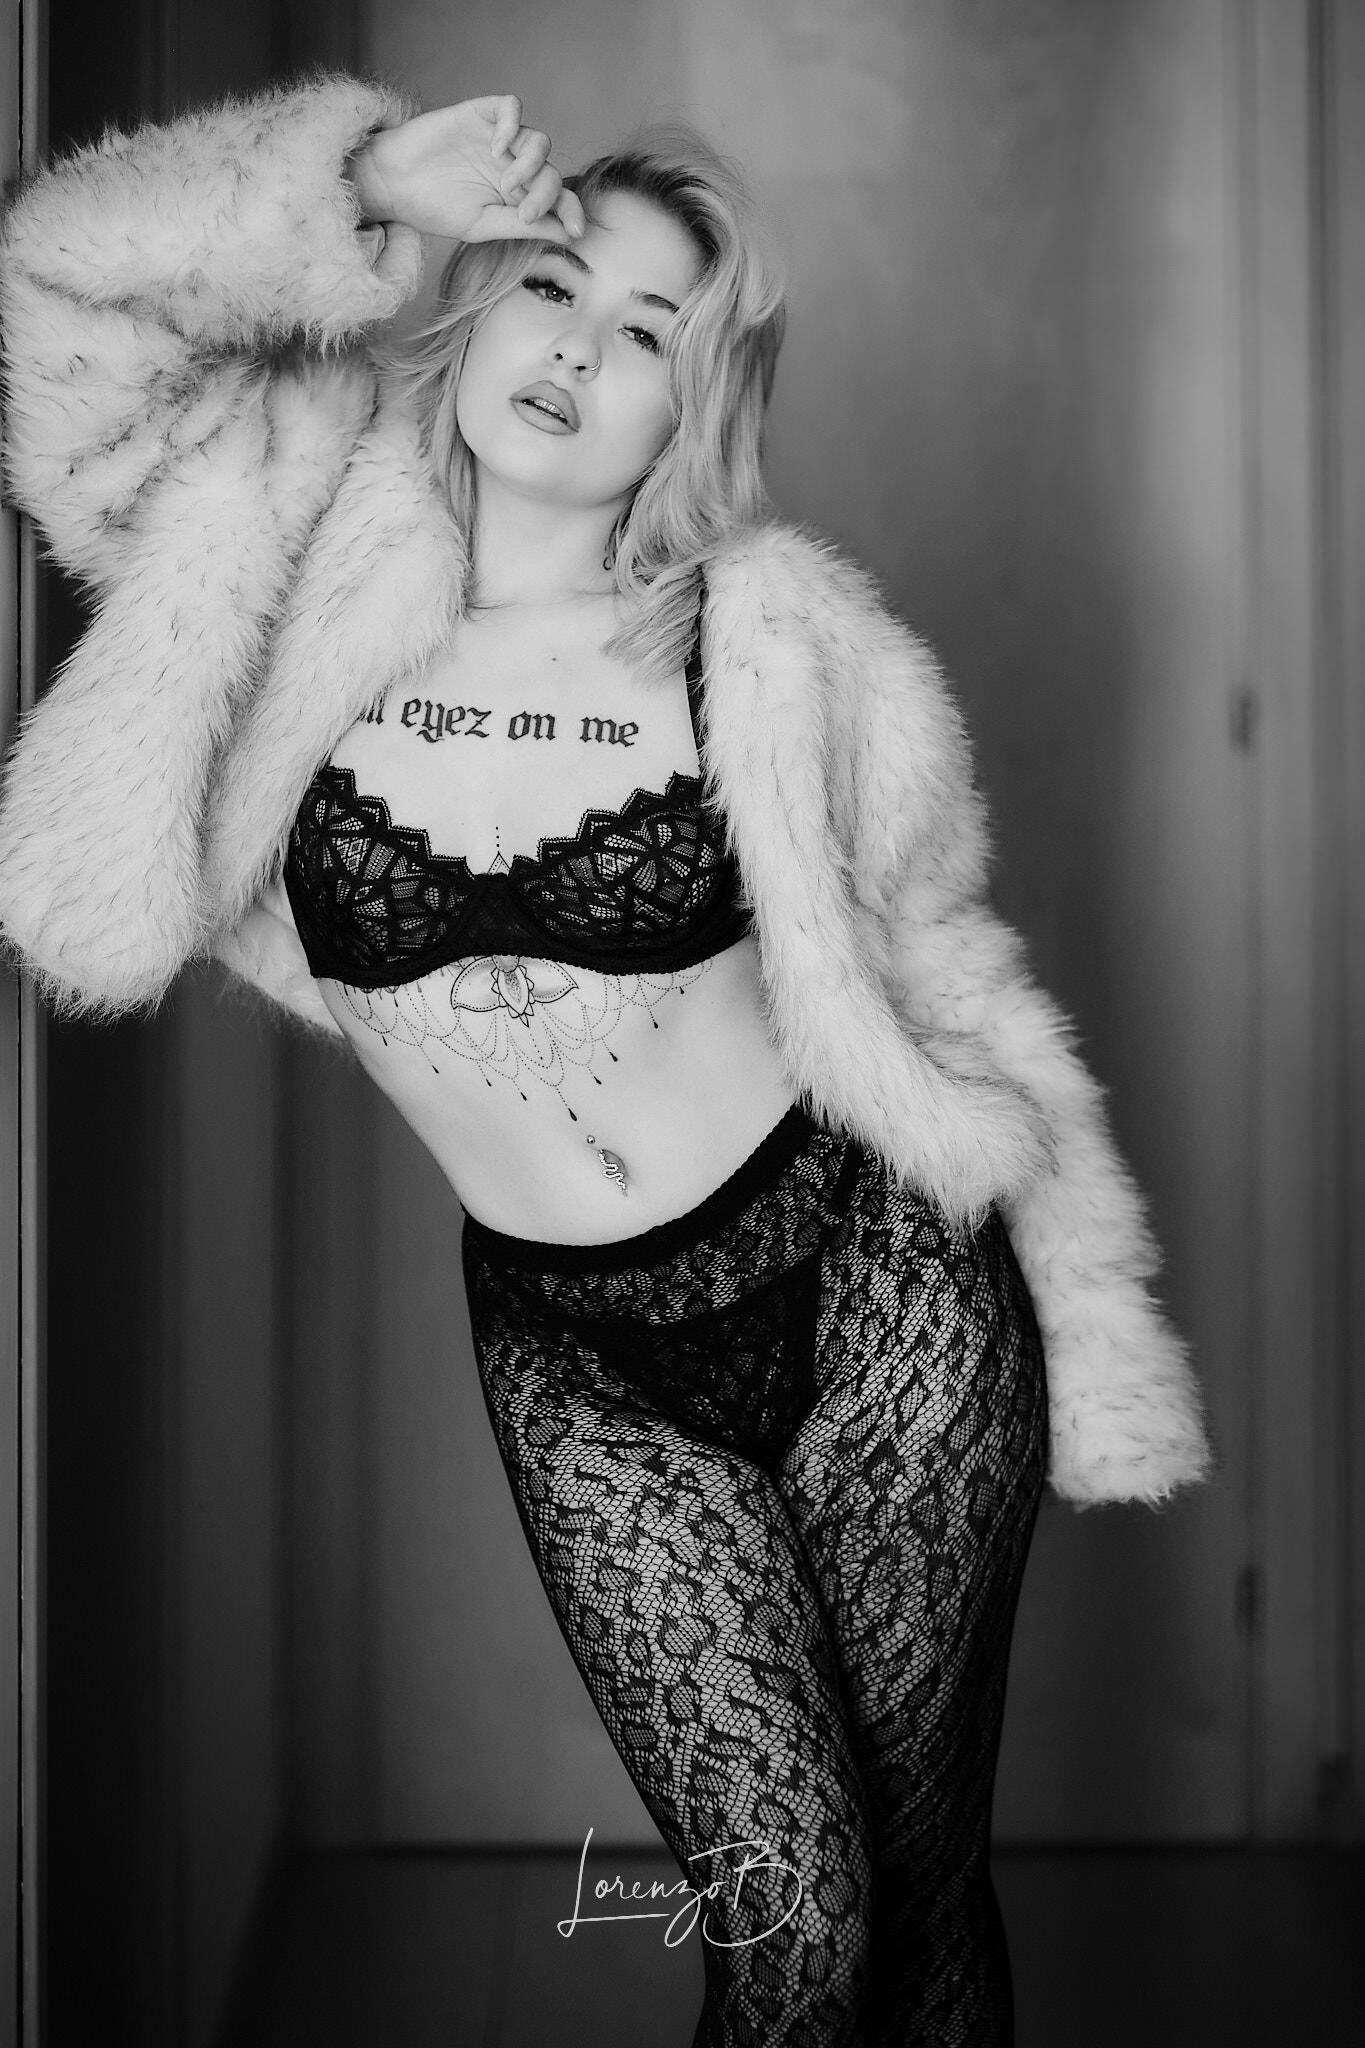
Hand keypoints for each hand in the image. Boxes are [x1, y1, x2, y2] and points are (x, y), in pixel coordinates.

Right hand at [350, 96, 584, 243]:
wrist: (393, 183)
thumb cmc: (434, 208)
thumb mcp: (483, 225)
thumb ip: (523, 226)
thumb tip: (568, 234)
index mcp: (517, 196)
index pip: (558, 198)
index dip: (572, 210)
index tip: (577, 229)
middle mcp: (513, 166)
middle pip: (551, 172)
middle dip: (545, 195)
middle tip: (523, 212)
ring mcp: (498, 139)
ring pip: (539, 140)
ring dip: (532, 164)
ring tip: (507, 184)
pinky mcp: (480, 114)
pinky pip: (511, 107)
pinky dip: (512, 125)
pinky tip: (497, 149)